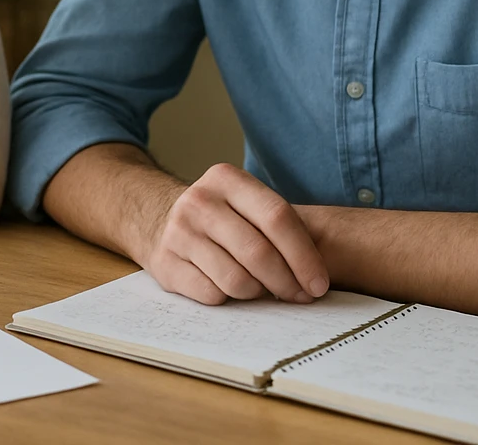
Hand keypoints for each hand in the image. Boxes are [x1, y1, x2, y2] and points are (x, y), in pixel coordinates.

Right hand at [135, 162, 329, 305]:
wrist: (158, 218)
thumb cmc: (221, 217)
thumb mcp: (245, 202)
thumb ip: (279, 225)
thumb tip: (315, 276)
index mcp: (226, 179)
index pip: (277, 217)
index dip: (304, 255)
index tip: (319, 283)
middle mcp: (200, 201)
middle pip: (258, 252)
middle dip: (287, 282)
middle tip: (300, 296)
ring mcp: (179, 232)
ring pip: (236, 280)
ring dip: (258, 293)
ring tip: (262, 289)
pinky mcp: (166, 264)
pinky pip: (212, 295)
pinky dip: (230, 299)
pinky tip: (232, 290)